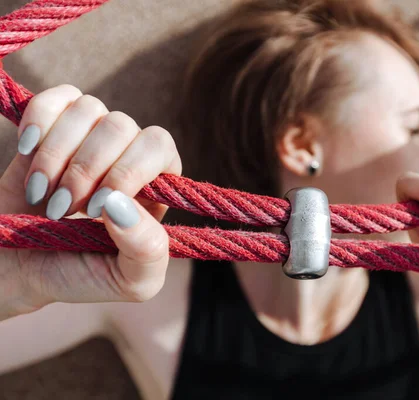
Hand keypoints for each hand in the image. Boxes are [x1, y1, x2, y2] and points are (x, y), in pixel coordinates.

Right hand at [0, 85, 181, 319]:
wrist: (17, 268)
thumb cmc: (80, 274)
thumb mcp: (129, 282)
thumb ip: (146, 252)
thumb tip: (123, 205)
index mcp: (159, 184)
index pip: (160, 147)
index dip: (128, 170)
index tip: (96, 207)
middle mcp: (130, 154)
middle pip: (122, 126)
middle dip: (86, 168)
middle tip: (61, 209)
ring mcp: (93, 136)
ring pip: (89, 109)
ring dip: (56, 155)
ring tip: (43, 196)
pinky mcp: (55, 125)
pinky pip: (57, 96)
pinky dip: (38, 122)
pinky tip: (27, 154)